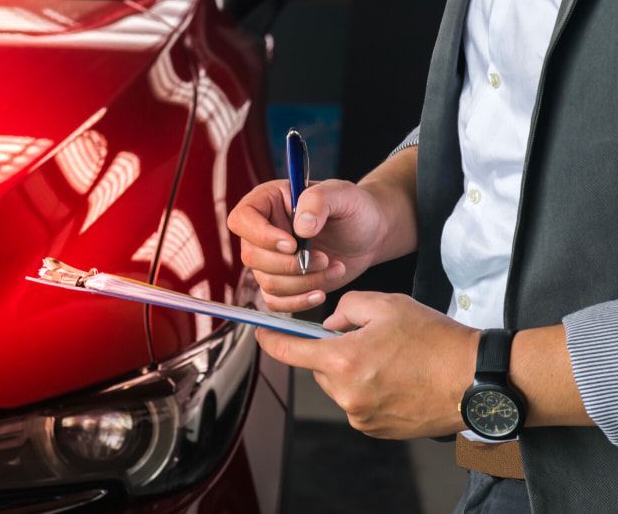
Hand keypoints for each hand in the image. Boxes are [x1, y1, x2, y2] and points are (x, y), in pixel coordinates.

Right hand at [227, 179, 388, 311]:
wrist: (369, 234)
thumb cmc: (354, 208)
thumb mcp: (342, 194)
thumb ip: (319, 201)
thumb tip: (301, 227)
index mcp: (268, 201)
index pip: (242, 219)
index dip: (261, 235)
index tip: (293, 244)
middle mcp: (262, 230)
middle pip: (252, 256)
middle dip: (290, 264)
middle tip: (324, 258)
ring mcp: (270, 258)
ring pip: (266, 281)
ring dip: (302, 282)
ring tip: (333, 267)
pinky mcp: (282, 281)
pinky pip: (275, 301)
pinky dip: (298, 302)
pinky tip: (321, 292)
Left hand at [255, 292, 479, 438]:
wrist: (476, 380)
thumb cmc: (435, 340)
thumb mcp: (387, 305)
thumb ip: (347, 307)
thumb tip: (331, 323)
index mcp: (343, 361)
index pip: (290, 352)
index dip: (271, 340)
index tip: (260, 333)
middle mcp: (347, 394)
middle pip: (319, 367)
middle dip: (333, 350)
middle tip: (368, 337)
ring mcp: (361, 416)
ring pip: (340, 384)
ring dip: (353, 370)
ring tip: (392, 359)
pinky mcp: (376, 430)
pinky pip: (358, 402)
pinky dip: (369, 388)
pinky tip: (398, 378)